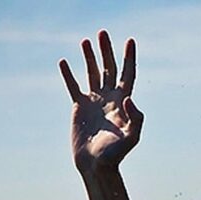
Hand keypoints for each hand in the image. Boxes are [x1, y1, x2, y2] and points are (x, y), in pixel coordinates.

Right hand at [59, 30, 143, 174]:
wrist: (96, 165)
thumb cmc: (116, 154)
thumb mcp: (132, 138)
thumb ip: (136, 119)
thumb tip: (130, 99)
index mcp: (124, 102)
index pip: (128, 74)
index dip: (129, 58)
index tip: (130, 41)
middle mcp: (110, 98)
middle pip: (109, 68)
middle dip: (107, 51)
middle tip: (102, 32)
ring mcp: (95, 102)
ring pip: (92, 73)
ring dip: (90, 57)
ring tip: (86, 40)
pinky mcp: (79, 107)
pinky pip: (73, 86)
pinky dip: (69, 74)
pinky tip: (64, 62)